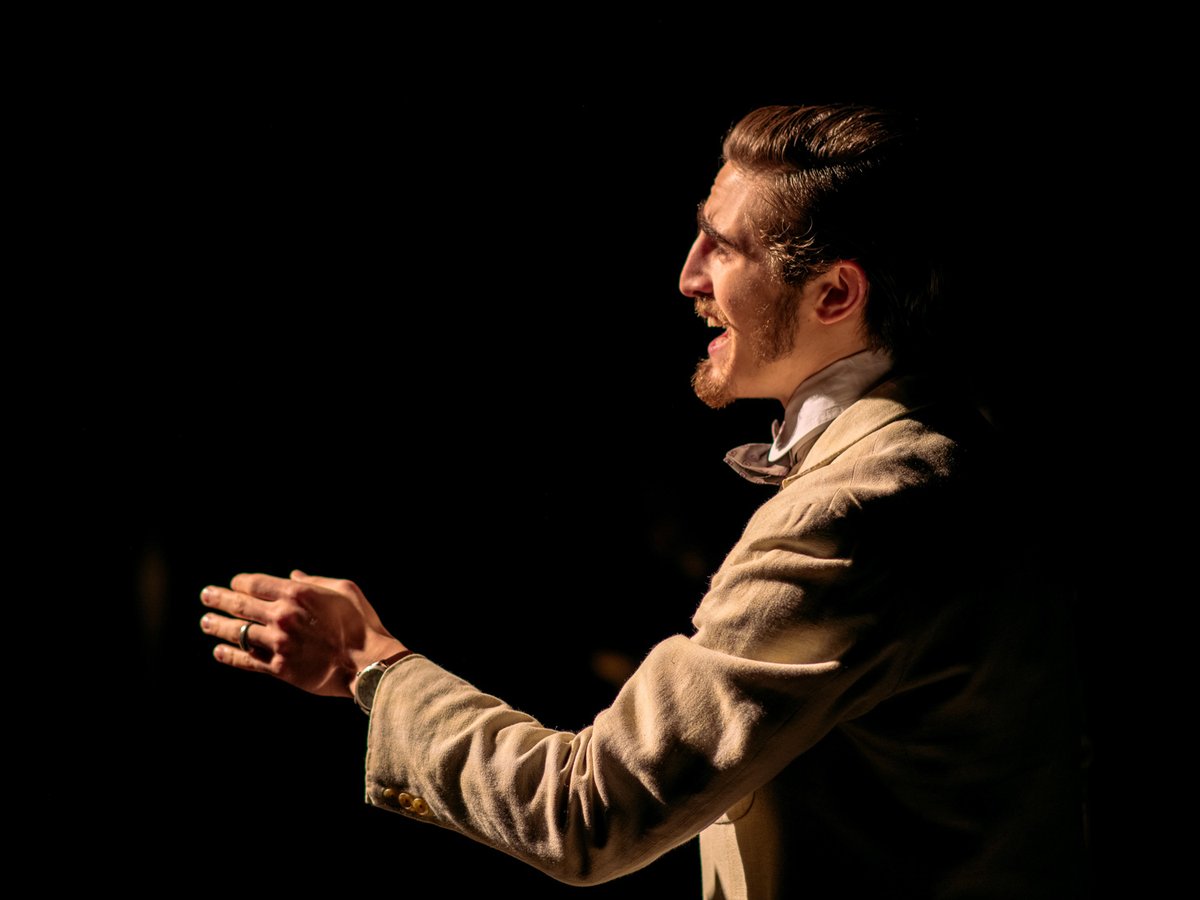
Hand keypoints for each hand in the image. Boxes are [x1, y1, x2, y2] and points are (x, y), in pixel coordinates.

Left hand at [199, 570, 406, 697]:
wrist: (369, 664)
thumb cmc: (362, 624)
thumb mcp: (345, 590)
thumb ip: (315, 581)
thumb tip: (292, 575)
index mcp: (297, 594)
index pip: (255, 583)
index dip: (240, 582)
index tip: (235, 583)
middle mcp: (283, 616)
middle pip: (240, 605)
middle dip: (219, 598)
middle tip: (206, 595)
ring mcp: (278, 644)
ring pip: (238, 633)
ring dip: (217, 626)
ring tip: (205, 622)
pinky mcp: (279, 668)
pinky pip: (246, 661)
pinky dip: (229, 656)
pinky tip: (218, 651)